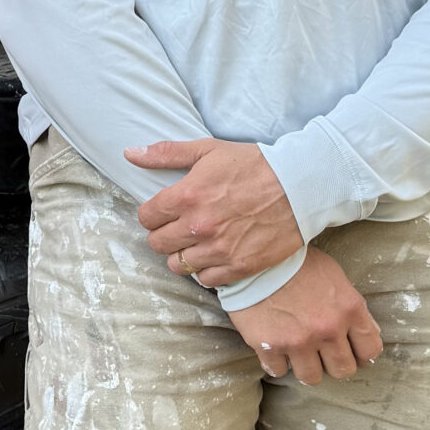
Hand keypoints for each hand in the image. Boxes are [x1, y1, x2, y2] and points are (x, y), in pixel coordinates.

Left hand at [126, 137, 302, 285]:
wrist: (301, 186)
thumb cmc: (254, 164)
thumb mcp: (208, 150)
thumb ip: (166, 154)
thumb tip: (129, 154)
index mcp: (187, 196)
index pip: (146, 217)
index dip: (152, 214)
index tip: (163, 211)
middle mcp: (199, 226)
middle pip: (157, 244)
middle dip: (164, 235)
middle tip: (179, 227)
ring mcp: (219, 249)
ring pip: (178, 265)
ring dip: (182, 254)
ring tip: (196, 243)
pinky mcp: (239, 266)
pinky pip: (206, 279)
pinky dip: (206, 270)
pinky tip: (214, 255)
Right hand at [228, 249, 382, 384]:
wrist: (255, 256)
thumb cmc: (297, 262)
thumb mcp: (334, 276)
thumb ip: (351, 307)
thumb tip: (366, 331)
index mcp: (349, 310)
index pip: (370, 350)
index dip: (363, 355)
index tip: (353, 353)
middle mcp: (327, 330)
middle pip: (343, 370)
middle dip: (335, 364)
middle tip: (324, 354)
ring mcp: (298, 341)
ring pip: (312, 377)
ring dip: (307, 367)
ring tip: (299, 354)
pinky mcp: (269, 346)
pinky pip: (279, 371)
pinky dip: (277, 362)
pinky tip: (275, 349)